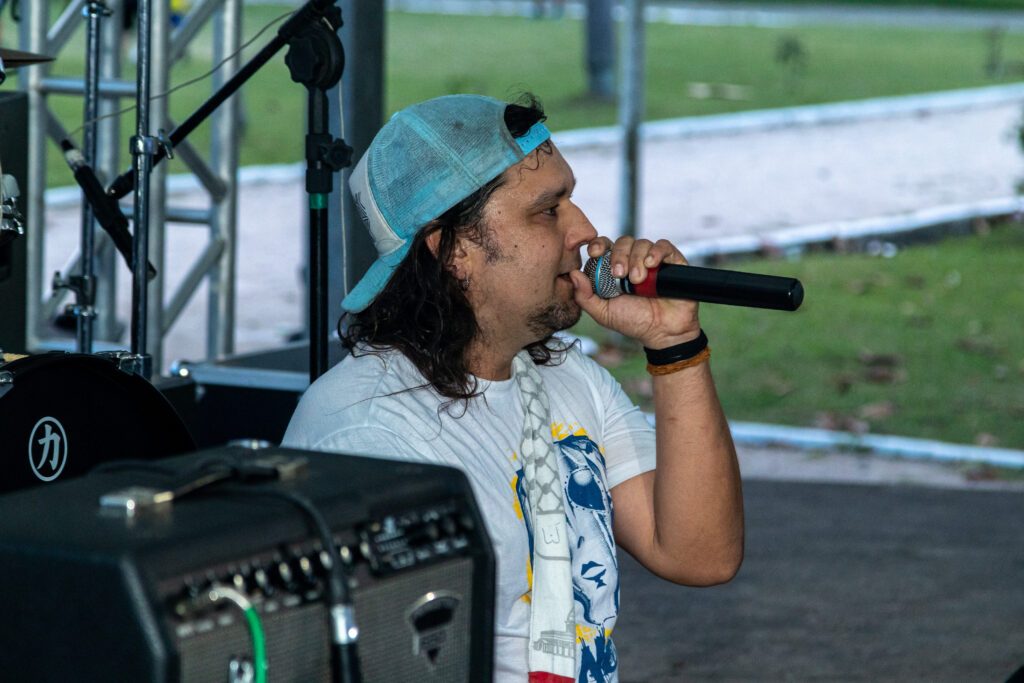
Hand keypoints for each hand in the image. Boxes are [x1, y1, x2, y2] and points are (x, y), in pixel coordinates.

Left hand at [569, 236, 701, 348]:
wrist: (662, 333)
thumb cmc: (633, 321)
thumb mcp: (603, 312)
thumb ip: (584, 296)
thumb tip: (573, 274)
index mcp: (614, 268)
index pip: (605, 245)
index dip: (598, 244)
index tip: (594, 253)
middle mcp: (633, 260)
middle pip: (623, 241)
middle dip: (619, 256)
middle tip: (619, 275)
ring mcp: (653, 260)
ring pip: (642, 243)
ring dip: (637, 259)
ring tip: (637, 280)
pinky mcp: (672, 261)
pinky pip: (663, 245)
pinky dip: (656, 252)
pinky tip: (652, 265)